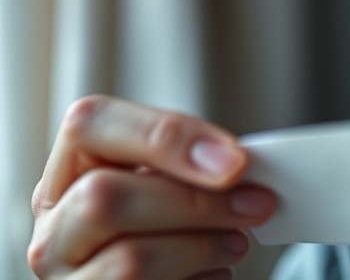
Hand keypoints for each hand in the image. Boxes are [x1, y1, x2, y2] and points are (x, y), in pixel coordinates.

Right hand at [28, 95, 276, 278]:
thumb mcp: (168, 186)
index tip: (235, 161)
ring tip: (237, 243)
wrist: (156, 279)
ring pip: (130, 259)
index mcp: (68, 174)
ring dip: (202, 247)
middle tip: (257, 204)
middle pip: (105, 197)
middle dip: (195, 200)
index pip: (89, 125)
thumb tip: (238, 164)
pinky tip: (217, 272)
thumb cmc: (167, 230)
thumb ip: (190, 165)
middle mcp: (54, 229)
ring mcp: (66, 279)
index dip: (165, 136)